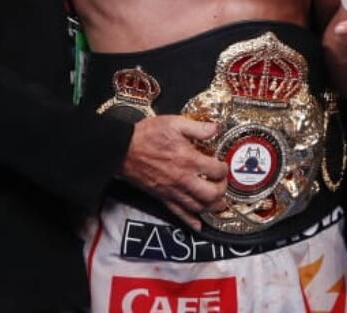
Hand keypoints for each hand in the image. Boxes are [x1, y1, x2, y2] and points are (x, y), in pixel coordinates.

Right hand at [120, 116, 226, 230]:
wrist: (123, 149)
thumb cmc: (146, 135)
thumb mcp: (173, 123)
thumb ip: (197, 127)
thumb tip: (215, 128)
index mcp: (188, 159)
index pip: (216, 171)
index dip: (224, 169)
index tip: (222, 165)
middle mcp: (183, 178)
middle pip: (211, 194)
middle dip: (221, 191)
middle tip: (222, 184)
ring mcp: (173, 191)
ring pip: (199, 207)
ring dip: (212, 207)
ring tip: (217, 202)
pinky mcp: (163, 197)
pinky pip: (179, 214)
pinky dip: (191, 221)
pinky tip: (198, 224)